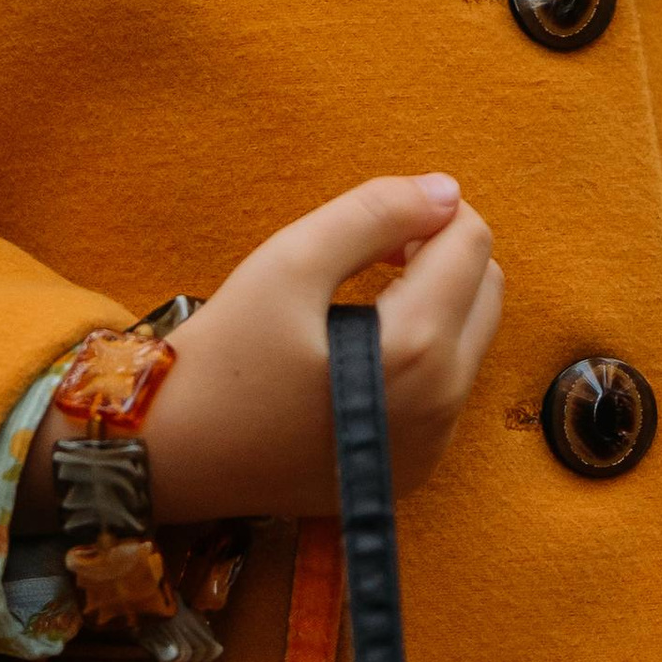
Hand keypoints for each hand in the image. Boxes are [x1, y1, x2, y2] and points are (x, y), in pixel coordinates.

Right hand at [22, 175, 504, 530]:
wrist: (173, 460)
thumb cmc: (223, 355)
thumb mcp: (290, 260)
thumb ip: (375, 213)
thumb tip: (445, 191)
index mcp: (418, 351)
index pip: (473, 245)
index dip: (430, 213)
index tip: (375, 226)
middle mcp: (442, 406)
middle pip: (488, 292)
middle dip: (444, 255)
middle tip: (375, 253)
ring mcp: (432, 447)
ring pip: (472, 340)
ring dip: (437, 302)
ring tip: (362, 296)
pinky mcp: (413, 470)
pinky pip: (447, 389)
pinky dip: (423, 353)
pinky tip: (357, 349)